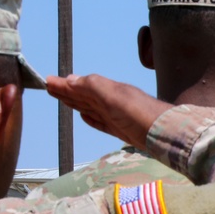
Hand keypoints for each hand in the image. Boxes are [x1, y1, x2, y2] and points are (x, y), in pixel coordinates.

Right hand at [46, 74, 172, 149]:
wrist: (167, 134)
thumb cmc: (141, 113)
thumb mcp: (114, 95)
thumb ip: (92, 86)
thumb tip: (70, 79)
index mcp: (109, 90)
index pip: (81, 85)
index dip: (65, 84)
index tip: (48, 81)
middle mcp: (113, 102)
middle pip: (84, 95)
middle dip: (67, 91)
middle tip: (49, 87)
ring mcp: (118, 117)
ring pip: (91, 108)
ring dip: (76, 102)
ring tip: (63, 98)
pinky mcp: (123, 131)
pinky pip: (102, 122)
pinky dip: (91, 118)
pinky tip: (85, 116)